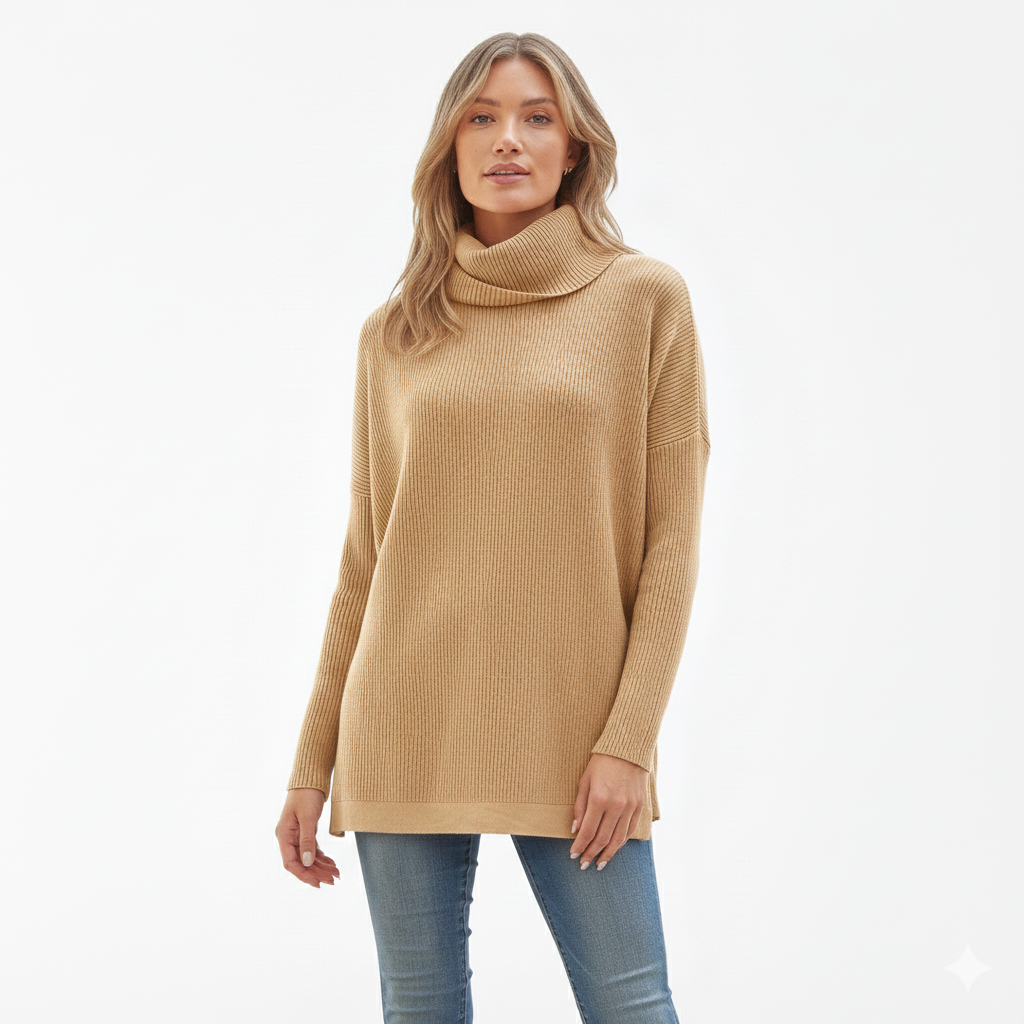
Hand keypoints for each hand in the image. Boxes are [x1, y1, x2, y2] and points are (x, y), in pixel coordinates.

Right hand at [275, 788, 339, 887]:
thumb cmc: (306, 795)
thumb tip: (306, 863)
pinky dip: (322, 858)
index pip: (291, 863)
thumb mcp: (307, 818)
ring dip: (321, 867)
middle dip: (316, 872)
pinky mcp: (305, 831)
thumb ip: (307, 840)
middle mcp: (288, 838)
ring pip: (308, 857)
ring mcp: (296, 835)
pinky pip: (313, 850)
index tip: (318, 883)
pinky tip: (331, 863)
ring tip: (336, 874)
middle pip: (301, 862)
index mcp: (284, 836)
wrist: (310, 779)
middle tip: (333, 879)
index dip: (304, 875)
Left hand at [569, 752, 647, 870]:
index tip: (573, 855)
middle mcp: (616, 806)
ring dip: (608, 854)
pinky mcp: (639, 806)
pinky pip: (630, 830)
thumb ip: (580, 806)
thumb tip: (575, 829)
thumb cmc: (602, 762)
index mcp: (599, 799)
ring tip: (599, 864)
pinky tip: (614, 848)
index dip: (580, 846)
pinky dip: (621, 842)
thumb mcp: (585, 780)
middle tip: (584, 864)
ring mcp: (630, 807)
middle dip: (591, 853)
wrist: (628, 749)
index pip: (588, 831)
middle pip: (602, 838)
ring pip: (618, 839)